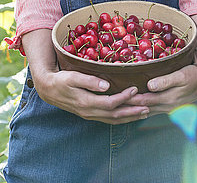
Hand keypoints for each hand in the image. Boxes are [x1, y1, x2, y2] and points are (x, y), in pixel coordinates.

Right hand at [35, 69, 149, 123]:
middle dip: (132, 111)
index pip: (110, 103)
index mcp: (87, 102)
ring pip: (113, 120)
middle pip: (115, 115)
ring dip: (129, 117)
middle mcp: (90, 112)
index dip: (124, 97)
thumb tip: (106, 85)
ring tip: (144, 112)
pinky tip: (129, 115)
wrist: (49, 89)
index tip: (135, 89)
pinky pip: (108, 119)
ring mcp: (90, 115)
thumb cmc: (61, 79)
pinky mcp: (90, 114)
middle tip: (148, 106)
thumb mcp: (73, 76)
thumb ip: (89, 81)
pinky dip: (121, 118)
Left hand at [124, 62, 196, 115]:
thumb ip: (166, 81)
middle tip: (111, 104)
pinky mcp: (167, 106)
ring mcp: (166, 108)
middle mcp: (165, 107)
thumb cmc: (192, 75)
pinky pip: (151, 110)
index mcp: (167, 99)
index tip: (117, 96)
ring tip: (118, 109)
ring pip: (146, 111)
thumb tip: (150, 85)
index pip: (144, 100)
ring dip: (133, 110)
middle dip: (127, 106)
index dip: (130, 99)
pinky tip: (133, 108)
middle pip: (142, 108)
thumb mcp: (181, 76)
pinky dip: (141, 109)